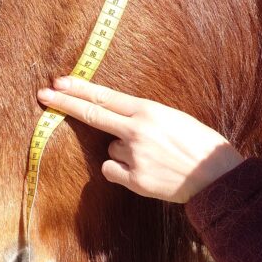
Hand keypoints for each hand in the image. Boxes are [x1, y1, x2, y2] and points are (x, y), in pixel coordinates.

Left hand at [37, 76, 242, 203]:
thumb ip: (142, 116)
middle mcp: (137, 130)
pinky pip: (112, 171)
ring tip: (152, 157)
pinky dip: (122, 172)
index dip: (79, 89)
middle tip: (43, 94)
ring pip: (110, 149)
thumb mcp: (173, 117)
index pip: (105, 96)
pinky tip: (144, 172)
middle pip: (92, 114)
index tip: (59, 82)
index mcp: (149, 111)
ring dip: (122, 152)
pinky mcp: (134, 179)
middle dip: (65, 103)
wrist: (217, 177)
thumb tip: (114, 116)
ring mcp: (134, 155)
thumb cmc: (198, 144)